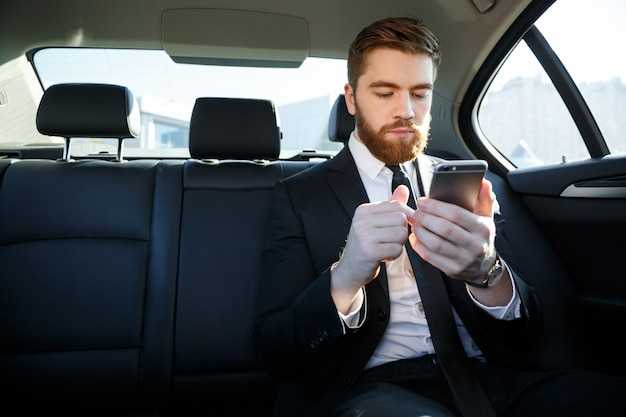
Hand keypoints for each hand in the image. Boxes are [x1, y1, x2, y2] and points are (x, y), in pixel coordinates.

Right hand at [331, 186, 413, 312]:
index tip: (395, 228)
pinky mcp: (369, 251)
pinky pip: (397, 249)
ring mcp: (364, 235)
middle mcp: (362, 220)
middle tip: (390, 240)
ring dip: (399, 244)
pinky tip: (384, 256)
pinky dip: (395, 255)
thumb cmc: (365, 245)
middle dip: (401, 232)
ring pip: (401, 234)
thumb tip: (403, 188)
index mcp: (364, 210)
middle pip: (401, 219)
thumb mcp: (376, 222)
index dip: (403, 218)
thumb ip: (391, 206)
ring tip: (387, 247)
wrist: (350, 269)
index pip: (396, 206)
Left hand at [409, 179, 496, 281]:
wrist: (484, 267)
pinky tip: (415, 237)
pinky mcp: (452, 270)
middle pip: (444, 229)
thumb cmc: (480, 237)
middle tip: (415, 211)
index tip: (422, 201)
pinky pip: (431, 257)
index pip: (456, 215)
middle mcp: (474, 245)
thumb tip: (484, 183)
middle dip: (426, 218)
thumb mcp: (487, 218)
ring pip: (436, 244)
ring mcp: (463, 259)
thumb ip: (484, 199)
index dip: (436, 207)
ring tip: (414, 223)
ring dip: (420, 232)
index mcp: (482, 229)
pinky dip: (419, 246)